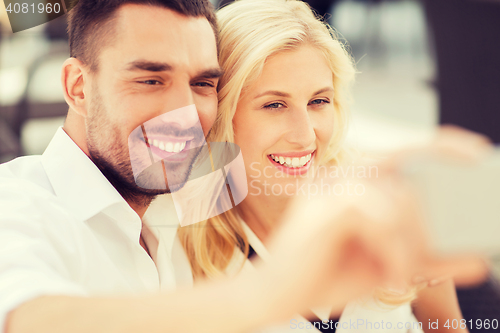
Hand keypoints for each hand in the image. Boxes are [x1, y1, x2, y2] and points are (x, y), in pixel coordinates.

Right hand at [253, 126, 489, 319]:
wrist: (275, 294)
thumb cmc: (326, 274)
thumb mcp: (386, 264)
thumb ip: (428, 257)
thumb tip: (477, 258)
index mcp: (351, 181)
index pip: (402, 153)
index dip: (439, 146)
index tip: (473, 151)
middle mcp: (339, 176)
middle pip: (405, 175)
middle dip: (428, 218)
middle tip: (437, 252)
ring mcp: (329, 188)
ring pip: (396, 199)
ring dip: (411, 242)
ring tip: (401, 275)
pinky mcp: (323, 207)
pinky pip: (378, 217)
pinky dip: (393, 250)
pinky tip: (389, 275)